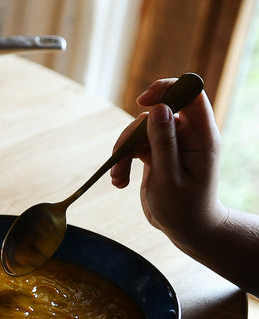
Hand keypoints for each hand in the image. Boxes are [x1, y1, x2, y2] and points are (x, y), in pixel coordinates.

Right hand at [109, 77, 225, 251]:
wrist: (186, 229)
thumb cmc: (184, 208)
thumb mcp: (170, 178)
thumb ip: (164, 143)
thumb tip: (159, 108)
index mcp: (201, 136)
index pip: (189, 94)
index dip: (167, 89)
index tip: (144, 102)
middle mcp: (188, 134)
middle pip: (155, 113)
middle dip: (132, 134)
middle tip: (120, 155)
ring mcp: (171, 143)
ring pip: (139, 130)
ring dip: (123, 152)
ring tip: (118, 178)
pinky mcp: (156, 152)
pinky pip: (133, 146)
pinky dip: (122, 162)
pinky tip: (119, 181)